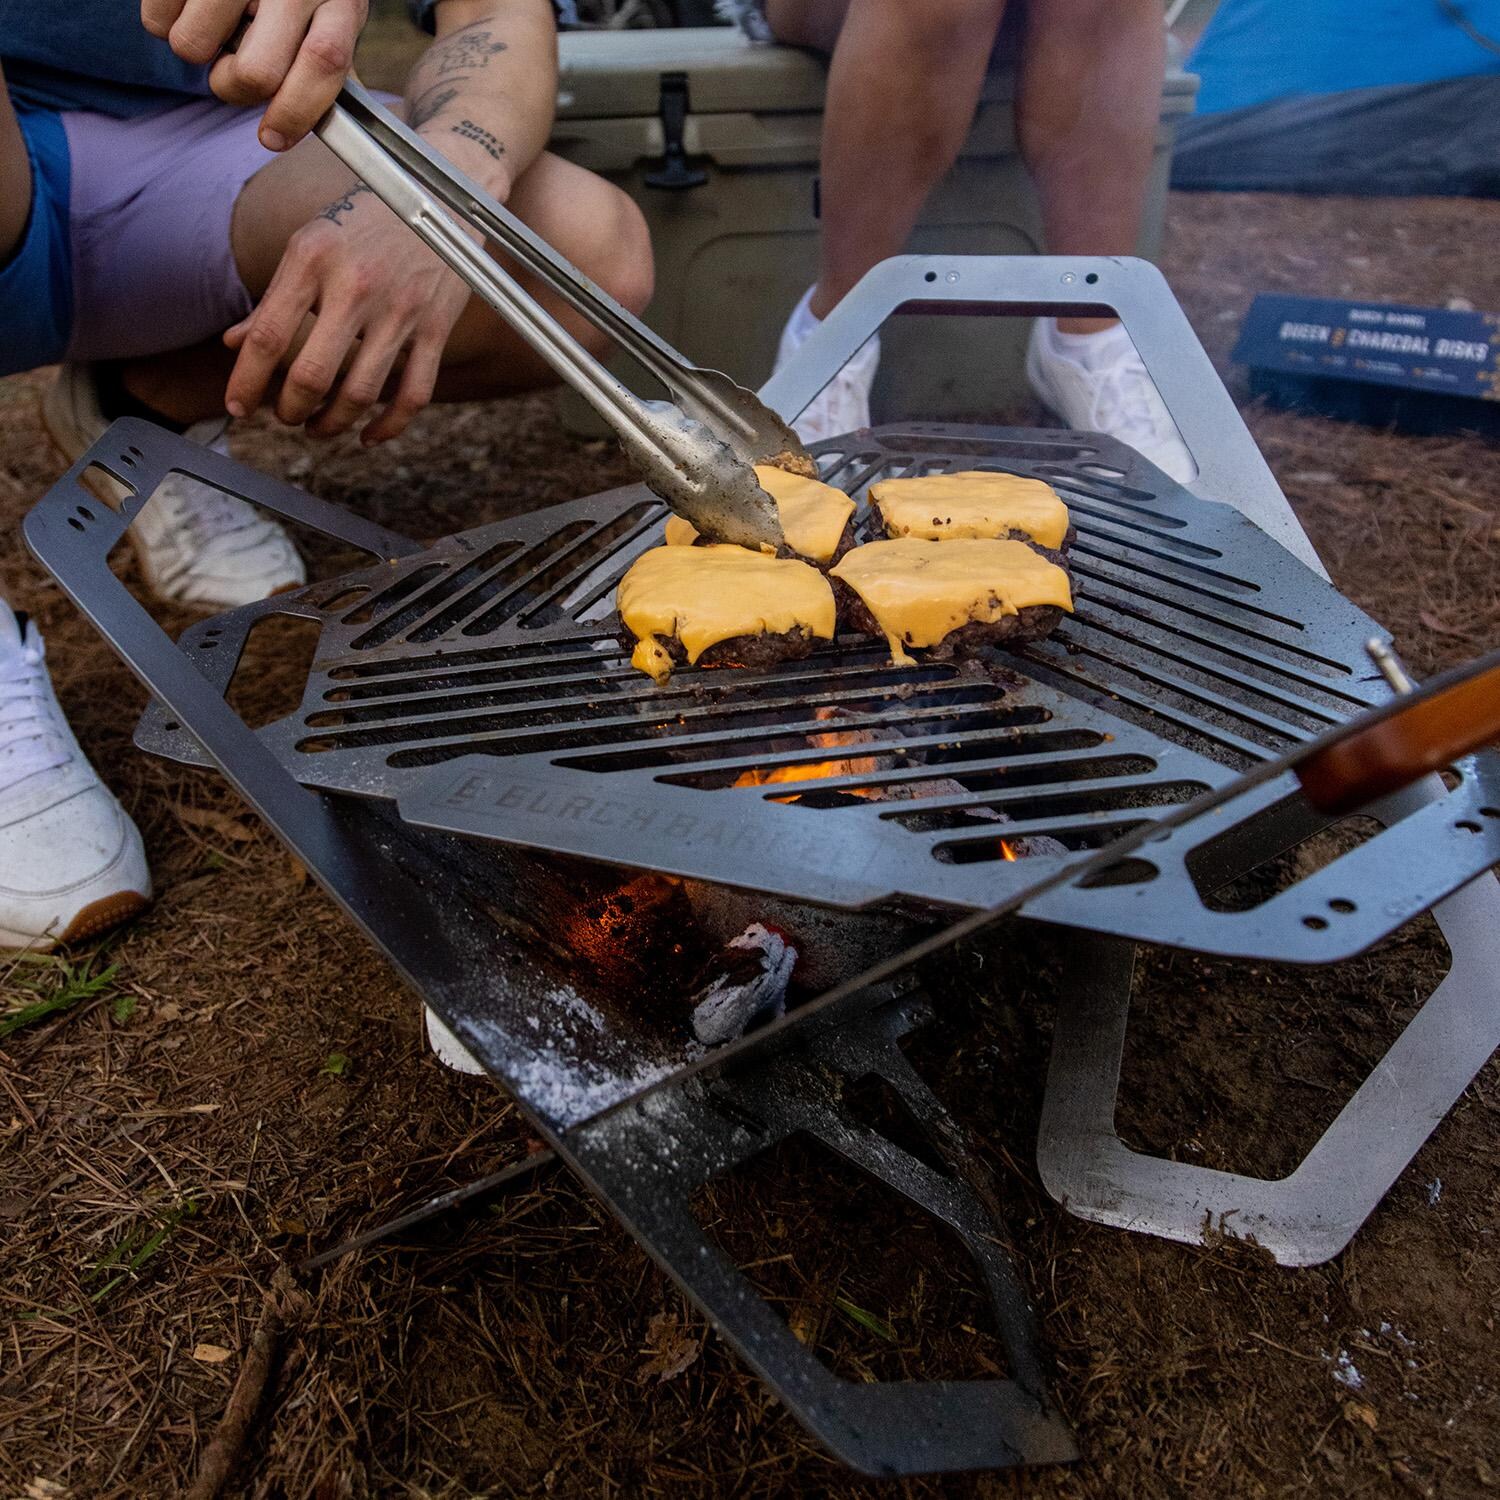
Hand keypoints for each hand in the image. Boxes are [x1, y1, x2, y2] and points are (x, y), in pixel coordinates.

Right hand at [142, 0, 368, 150]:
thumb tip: (303, 124)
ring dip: (195, 49)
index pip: (324, 61)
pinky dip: (163, 21)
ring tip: (213, 20)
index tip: (272, 138)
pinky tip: (188, 3)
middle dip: (236, 88)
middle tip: (233, 67)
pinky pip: (157, 18)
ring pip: (193, 46)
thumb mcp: (331, 13)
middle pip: (257, 71)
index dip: (296, 112)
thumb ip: (325, 66)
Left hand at [223, 183, 471, 443]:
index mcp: (313, 257)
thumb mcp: (313, 242)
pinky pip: (413, 395)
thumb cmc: (369, 219)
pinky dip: (389, 426)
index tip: (237, 406)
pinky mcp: (436, 327)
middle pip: (311, 375)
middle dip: (290, 410)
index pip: (267, 336)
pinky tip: (369, 435)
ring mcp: (400, 310)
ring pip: (360, 394)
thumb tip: (235, 342)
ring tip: (318, 427)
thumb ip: (276, 296)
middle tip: (285, 417)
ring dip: (332, 424)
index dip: (245, 381)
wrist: (444, 192)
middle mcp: (355, 285)